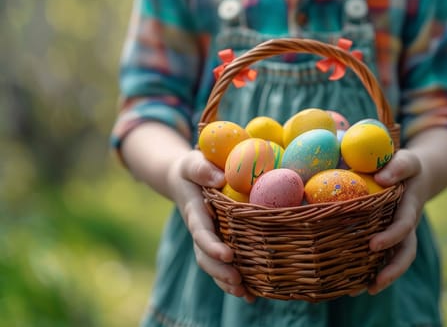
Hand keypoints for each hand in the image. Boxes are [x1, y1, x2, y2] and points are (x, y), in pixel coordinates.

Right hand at [167, 150, 255, 302]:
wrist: (184, 179)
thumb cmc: (192, 168)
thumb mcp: (193, 162)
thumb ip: (202, 168)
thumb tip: (220, 178)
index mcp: (194, 212)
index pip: (201, 232)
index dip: (212, 245)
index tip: (227, 255)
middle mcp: (200, 230)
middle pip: (205, 256)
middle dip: (220, 271)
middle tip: (238, 281)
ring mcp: (208, 239)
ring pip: (213, 265)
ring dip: (226, 281)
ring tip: (245, 294)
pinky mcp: (218, 242)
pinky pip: (223, 265)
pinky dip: (235, 281)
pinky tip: (252, 295)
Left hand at [367, 149, 427, 294]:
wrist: (416, 176)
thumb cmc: (402, 166)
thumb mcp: (405, 160)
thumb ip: (397, 166)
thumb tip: (382, 177)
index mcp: (409, 206)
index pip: (404, 224)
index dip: (391, 236)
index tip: (373, 245)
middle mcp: (407, 225)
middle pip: (406, 252)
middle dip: (392, 268)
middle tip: (374, 283)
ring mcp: (401, 235)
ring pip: (397, 261)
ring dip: (384, 277)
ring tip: (364, 291)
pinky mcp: (391, 240)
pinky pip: (385, 259)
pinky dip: (372, 273)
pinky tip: (353, 286)